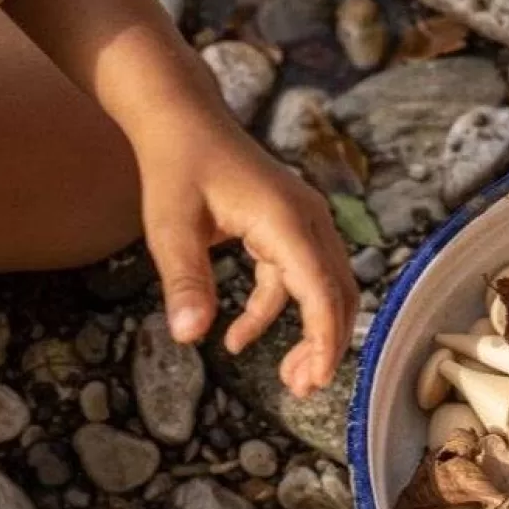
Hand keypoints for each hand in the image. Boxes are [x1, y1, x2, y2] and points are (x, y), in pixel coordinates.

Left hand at [137, 115, 357, 396]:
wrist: (184, 120)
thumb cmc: (177, 167)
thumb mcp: (170, 228)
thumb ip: (186, 283)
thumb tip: (189, 338)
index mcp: (287, 220)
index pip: (322, 290)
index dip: (325, 340)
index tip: (318, 380)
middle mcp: (310, 222)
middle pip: (337, 294)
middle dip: (325, 344)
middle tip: (301, 388)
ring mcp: (305, 223)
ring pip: (325, 289)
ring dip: (308, 333)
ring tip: (286, 377)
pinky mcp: (292, 228)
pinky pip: (297, 279)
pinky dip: (276, 311)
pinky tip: (238, 338)